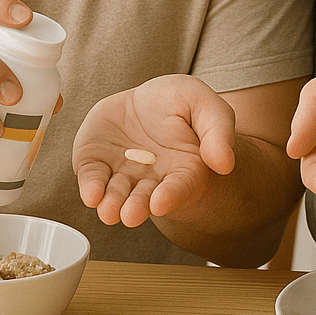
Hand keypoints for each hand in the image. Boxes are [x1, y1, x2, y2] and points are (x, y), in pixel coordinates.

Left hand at [72, 74, 235, 227]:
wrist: (147, 99)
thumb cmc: (180, 104)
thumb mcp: (204, 104)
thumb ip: (218, 130)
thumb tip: (225, 163)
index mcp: (185, 170)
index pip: (180, 187)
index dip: (171, 195)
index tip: (161, 202)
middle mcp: (152, 180)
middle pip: (145, 198)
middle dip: (136, 207)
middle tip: (130, 215)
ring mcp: (123, 174)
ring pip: (117, 194)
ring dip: (112, 204)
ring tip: (108, 210)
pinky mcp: (96, 163)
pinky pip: (92, 176)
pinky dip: (90, 186)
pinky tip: (91, 193)